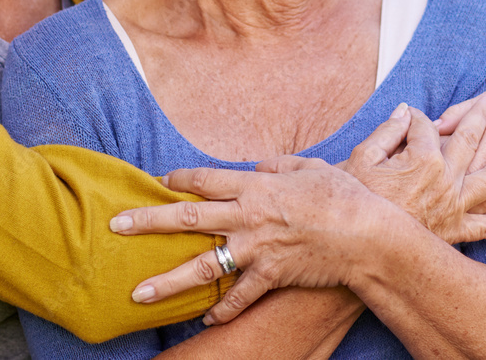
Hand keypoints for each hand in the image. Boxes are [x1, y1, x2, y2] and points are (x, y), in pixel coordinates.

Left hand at [109, 157, 397, 325]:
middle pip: (187, 220)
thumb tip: (258, 166)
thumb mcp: (308, 167)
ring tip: (137, 294)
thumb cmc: (342, 194)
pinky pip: (239, 297)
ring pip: (202, 267)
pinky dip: (221, 310)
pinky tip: (204, 320)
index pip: (204, 180)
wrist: (369, 236)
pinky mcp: (271, 276)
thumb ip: (277, 165)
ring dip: (167, 281)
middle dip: (148, 222)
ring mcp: (257, 249)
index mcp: (254, 185)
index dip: (177, 180)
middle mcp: (248, 216)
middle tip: (116, 226)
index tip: (157, 182)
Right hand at [263, 95, 485, 244]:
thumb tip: (405, 111)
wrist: (356, 243)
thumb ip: (388, 131)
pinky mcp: (457, 233)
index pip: (428, 126)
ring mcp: (455, 208)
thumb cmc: (353, 197)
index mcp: (423, 159)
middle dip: (483, 117)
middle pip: (471, 142)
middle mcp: (447, 181)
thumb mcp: (362, 156)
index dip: (418, 117)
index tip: (410, 115)